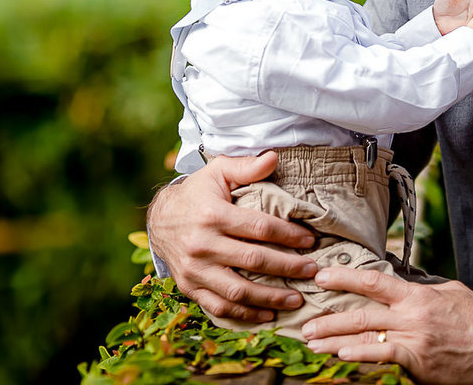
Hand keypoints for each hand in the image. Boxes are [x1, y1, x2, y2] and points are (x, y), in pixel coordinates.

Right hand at [146, 152, 317, 321]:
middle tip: (313, 271)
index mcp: (213, 216)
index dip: (288, 235)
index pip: (259, 228)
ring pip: (237, 290)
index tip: (311, 240)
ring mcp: (194, 270)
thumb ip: (246, 166)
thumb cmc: (198, 193)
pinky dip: (244, 314)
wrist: (159, 219)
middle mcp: (202, 245)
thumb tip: (274, 157)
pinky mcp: (189, 287)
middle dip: (287, 268)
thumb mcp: (218, 171)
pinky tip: (268, 315)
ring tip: (297, 299)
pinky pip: (219, 306)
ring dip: (270, 298)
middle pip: (253, 261)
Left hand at [303, 268, 472, 384]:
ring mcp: (415, 339)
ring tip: (312, 342)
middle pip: (361, 311)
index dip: (344, 277)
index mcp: (420, 295)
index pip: (374, 281)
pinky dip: (359, 355)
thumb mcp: (453, 294)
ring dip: (334, 338)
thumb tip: (406, 284)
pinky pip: (382, 356)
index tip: (322, 276)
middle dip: (329, 316)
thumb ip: (426, 290)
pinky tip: (341, 355)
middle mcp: (413, 315)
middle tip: (306, 320)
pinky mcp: (419, 363)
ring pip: (365, 335)